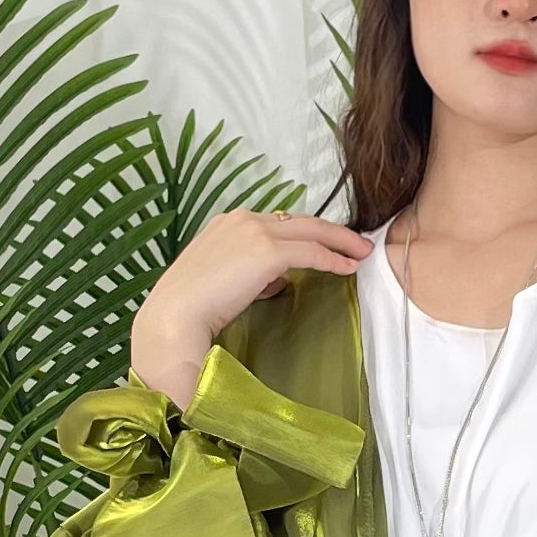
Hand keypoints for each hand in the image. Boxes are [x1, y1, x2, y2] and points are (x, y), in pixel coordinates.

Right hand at [128, 207, 371, 408]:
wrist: (174, 317)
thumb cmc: (189, 309)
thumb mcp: (220, 282)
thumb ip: (247, 274)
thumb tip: (273, 280)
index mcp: (227, 224)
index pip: (277, 223)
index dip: (305, 233)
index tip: (326, 244)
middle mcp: (242, 219)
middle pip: (300, 220)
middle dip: (332, 231)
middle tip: (357, 243)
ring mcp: (254, 232)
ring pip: (311, 230)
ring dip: (340, 241)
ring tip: (361, 254)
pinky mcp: (266, 252)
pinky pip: (311, 252)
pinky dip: (332, 259)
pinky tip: (348, 269)